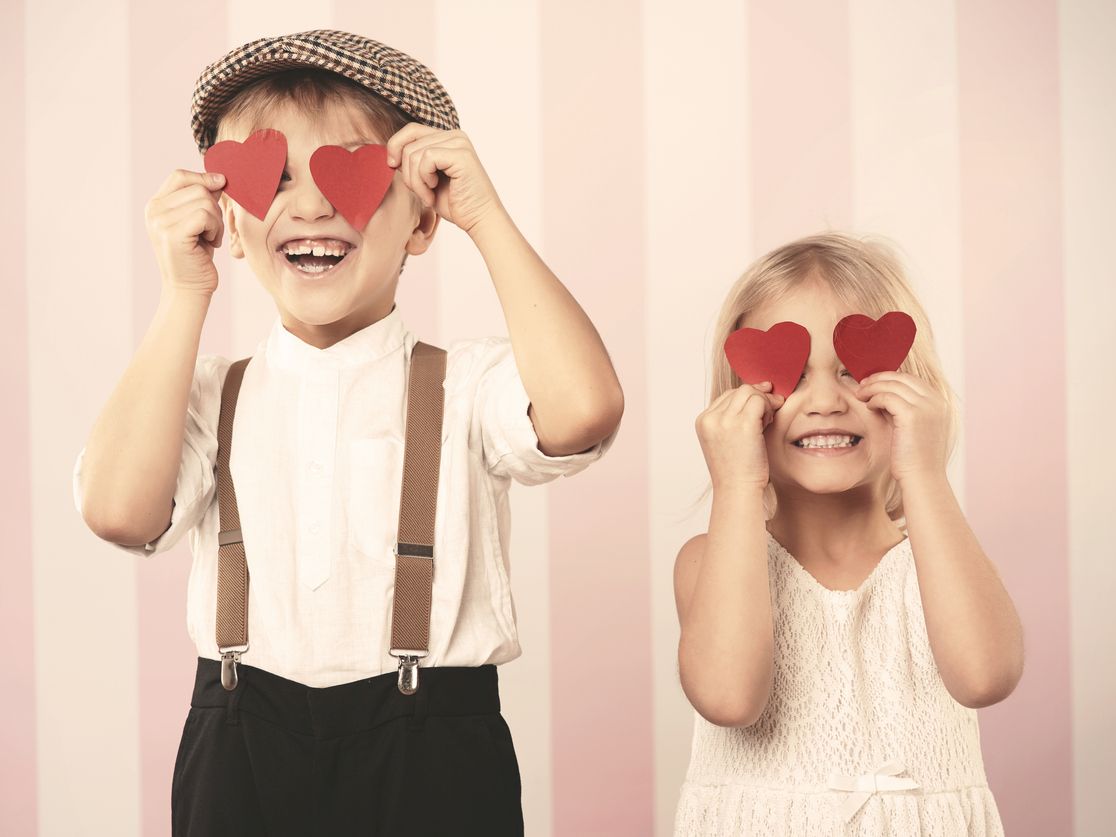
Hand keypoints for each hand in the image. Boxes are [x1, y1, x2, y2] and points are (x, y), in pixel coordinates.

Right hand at [145, 169, 225, 295]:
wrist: (189, 288)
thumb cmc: (196, 256)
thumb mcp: (196, 222)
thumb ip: (200, 199)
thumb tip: (219, 178)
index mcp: (155, 205)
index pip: (180, 175)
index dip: (204, 177)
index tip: (222, 184)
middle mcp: (153, 210)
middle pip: (197, 188)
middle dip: (214, 207)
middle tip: (211, 230)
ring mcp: (160, 221)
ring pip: (205, 201)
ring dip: (216, 221)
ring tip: (209, 238)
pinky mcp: (172, 233)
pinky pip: (205, 216)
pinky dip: (215, 229)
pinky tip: (210, 243)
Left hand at [385, 124, 501, 234]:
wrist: (479, 220)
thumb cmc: (456, 203)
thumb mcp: (427, 178)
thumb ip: (414, 162)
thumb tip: (391, 153)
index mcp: (447, 138)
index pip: (411, 130)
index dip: (395, 146)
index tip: (392, 166)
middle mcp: (455, 136)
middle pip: (409, 143)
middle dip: (407, 173)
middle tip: (420, 192)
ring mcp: (459, 143)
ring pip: (414, 153)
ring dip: (415, 181)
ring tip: (429, 195)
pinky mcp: (461, 154)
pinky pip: (425, 159)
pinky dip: (423, 181)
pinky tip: (433, 193)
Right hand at [696, 382, 784, 492]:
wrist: (737, 491)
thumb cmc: (736, 471)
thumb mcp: (725, 442)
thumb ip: (731, 420)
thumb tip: (754, 394)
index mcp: (703, 422)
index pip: (727, 397)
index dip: (746, 399)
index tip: (761, 408)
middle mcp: (711, 418)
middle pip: (739, 391)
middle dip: (758, 397)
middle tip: (769, 413)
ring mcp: (725, 420)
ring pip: (750, 392)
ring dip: (765, 402)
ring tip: (768, 420)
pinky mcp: (743, 424)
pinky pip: (760, 400)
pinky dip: (769, 407)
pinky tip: (770, 422)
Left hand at [855, 371, 950, 483]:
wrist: (922, 479)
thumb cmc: (915, 458)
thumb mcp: (913, 428)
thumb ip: (903, 409)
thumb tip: (882, 394)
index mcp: (940, 403)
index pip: (912, 380)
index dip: (890, 378)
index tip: (873, 382)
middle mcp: (936, 402)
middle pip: (902, 378)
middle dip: (879, 378)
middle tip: (862, 385)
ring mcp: (926, 407)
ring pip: (893, 384)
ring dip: (873, 387)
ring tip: (860, 394)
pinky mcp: (912, 415)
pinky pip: (887, 396)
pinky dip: (875, 398)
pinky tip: (868, 406)